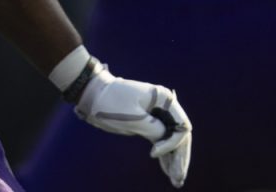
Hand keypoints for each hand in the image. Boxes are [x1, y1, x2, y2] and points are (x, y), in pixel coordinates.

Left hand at [75, 66, 192, 187]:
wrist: (94, 94)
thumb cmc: (111, 102)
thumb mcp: (132, 117)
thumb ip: (153, 128)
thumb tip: (165, 140)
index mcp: (164, 99)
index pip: (181, 126)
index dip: (172, 143)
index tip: (153, 153)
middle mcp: (164, 107)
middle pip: (180, 135)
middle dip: (180, 157)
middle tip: (178, 178)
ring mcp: (158, 116)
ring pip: (173, 140)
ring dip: (175, 159)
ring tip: (177, 181)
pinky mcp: (149, 125)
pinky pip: (162, 141)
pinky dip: (166, 156)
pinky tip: (168, 171)